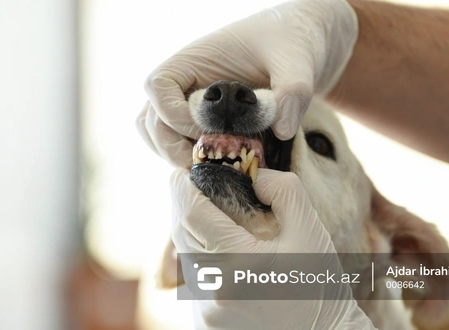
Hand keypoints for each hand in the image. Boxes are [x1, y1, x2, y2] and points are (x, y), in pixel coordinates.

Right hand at [137, 0, 357, 167]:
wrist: (298, 49)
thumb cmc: (289, 43)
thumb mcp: (296, 62)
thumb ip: (293, 91)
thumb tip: (281, 130)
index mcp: (193, 61)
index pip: (156, 87)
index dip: (171, 114)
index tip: (205, 130)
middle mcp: (184, 85)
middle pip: (150, 120)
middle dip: (171, 146)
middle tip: (207, 164)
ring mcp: (189, 107)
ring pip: (159, 137)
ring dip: (176, 157)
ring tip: (213, 167)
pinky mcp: (203, 126)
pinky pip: (180, 146)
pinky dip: (192, 160)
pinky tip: (222, 166)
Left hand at [170, 169, 392, 329]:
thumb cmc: (319, 285)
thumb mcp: (310, 229)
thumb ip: (283, 190)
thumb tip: (254, 176)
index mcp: (237, 261)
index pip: (190, 213)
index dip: (181, 188)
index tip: (183, 173)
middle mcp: (213, 290)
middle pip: (181, 234)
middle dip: (184, 208)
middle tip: (197, 191)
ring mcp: (206, 313)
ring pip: (187, 260)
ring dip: (195, 237)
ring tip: (217, 226)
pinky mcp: (206, 327)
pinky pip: (196, 285)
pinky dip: (205, 266)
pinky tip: (228, 262)